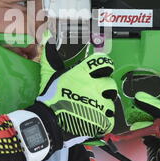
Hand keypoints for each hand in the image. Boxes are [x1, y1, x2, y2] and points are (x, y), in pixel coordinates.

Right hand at [36, 31, 117, 146]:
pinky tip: (94, 120)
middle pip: (110, 82)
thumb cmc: (50, 98)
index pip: (104, 62)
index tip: (101, 70)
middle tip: (94, 93)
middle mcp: (95, 86)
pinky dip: (104, 121)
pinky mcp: (102, 120)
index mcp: (83, 73)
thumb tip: (47, 37)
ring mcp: (100, 104)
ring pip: (111, 101)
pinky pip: (111, 118)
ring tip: (93, 109)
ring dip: (104, 104)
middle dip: (104, 87)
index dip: (104, 65)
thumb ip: (51, 56)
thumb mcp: (49, 75)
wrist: (49, 124)